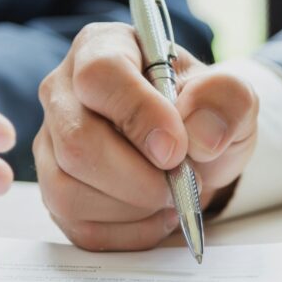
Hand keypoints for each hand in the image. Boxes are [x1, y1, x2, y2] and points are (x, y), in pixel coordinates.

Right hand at [35, 23, 257, 250]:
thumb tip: (201, 136)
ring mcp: (51, 144)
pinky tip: (154, 214)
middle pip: (76, 142)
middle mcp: (63, 92)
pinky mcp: (54, 191)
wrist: (194, 152)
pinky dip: (127, 232)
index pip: (100, 76)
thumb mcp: (231, 96)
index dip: (138, 116)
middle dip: (139, 177)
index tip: (176, 149)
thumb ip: (226, 99)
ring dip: (133, 208)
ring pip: (68, 191)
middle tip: (184, 181)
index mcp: (102, 48)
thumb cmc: (201, 113)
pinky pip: (78, 226)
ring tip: (171, 196)